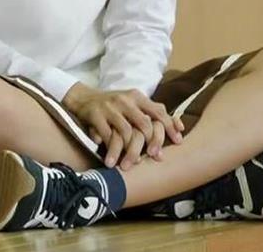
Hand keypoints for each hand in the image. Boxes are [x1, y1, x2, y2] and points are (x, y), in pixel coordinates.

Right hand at [63, 83, 183, 165]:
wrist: (83, 97)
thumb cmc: (114, 104)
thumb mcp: (133, 102)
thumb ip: (152, 113)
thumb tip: (179, 128)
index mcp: (137, 96)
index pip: (158, 111)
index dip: (170, 126)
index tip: (178, 142)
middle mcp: (125, 100)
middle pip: (144, 124)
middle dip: (151, 143)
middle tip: (155, 158)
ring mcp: (110, 107)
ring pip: (126, 133)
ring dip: (130, 151)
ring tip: (131, 165)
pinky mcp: (96, 115)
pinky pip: (107, 136)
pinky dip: (111, 150)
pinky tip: (112, 161)